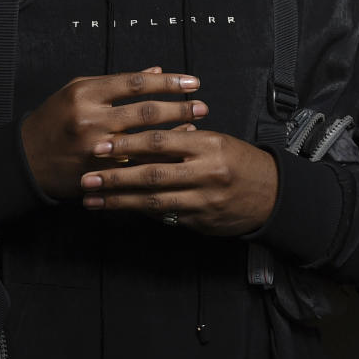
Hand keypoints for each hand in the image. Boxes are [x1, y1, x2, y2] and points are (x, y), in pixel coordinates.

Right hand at [21, 67, 207, 198]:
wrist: (27, 160)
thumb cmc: (54, 120)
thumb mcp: (77, 91)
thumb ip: (116, 82)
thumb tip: (155, 71)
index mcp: (85, 93)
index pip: (135, 83)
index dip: (167, 82)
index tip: (191, 81)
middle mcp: (90, 119)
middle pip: (145, 111)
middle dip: (179, 107)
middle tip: (203, 105)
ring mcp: (95, 148)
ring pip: (144, 139)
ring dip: (175, 131)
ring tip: (196, 124)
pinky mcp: (99, 171)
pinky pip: (137, 163)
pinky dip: (159, 155)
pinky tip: (176, 149)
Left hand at [79, 128, 278, 236]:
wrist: (272, 195)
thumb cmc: (238, 161)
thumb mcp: (214, 140)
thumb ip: (181, 138)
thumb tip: (140, 136)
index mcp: (208, 145)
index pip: (159, 141)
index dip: (126, 144)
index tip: (100, 147)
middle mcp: (206, 174)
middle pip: (151, 175)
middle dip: (115, 177)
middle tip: (86, 177)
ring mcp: (203, 201)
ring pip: (153, 202)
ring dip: (119, 201)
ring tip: (92, 199)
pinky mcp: (201, 223)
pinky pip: (164, 217)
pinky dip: (140, 212)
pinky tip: (118, 209)